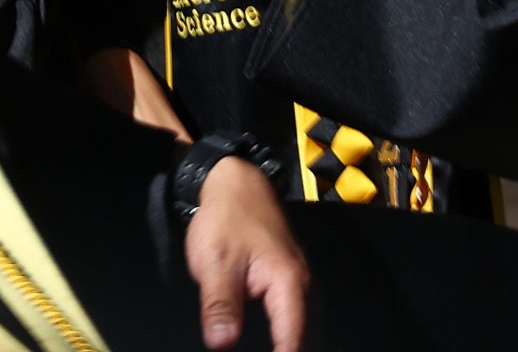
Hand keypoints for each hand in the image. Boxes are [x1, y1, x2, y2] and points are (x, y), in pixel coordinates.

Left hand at [184, 155, 308, 351]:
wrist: (236, 182)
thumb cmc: (226, 218)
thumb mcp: (215, 261)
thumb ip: (220, 304)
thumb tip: (222, 344)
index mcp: (288, 285)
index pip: (292, 340)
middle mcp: (302, 287)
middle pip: (303, 337)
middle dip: (287, 350)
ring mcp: (298, 283)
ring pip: (300, 328)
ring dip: (288, 343)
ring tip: (272, 349)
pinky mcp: (289, 281)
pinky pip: (293, 316)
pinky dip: (286, 334)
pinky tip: (274, 343)